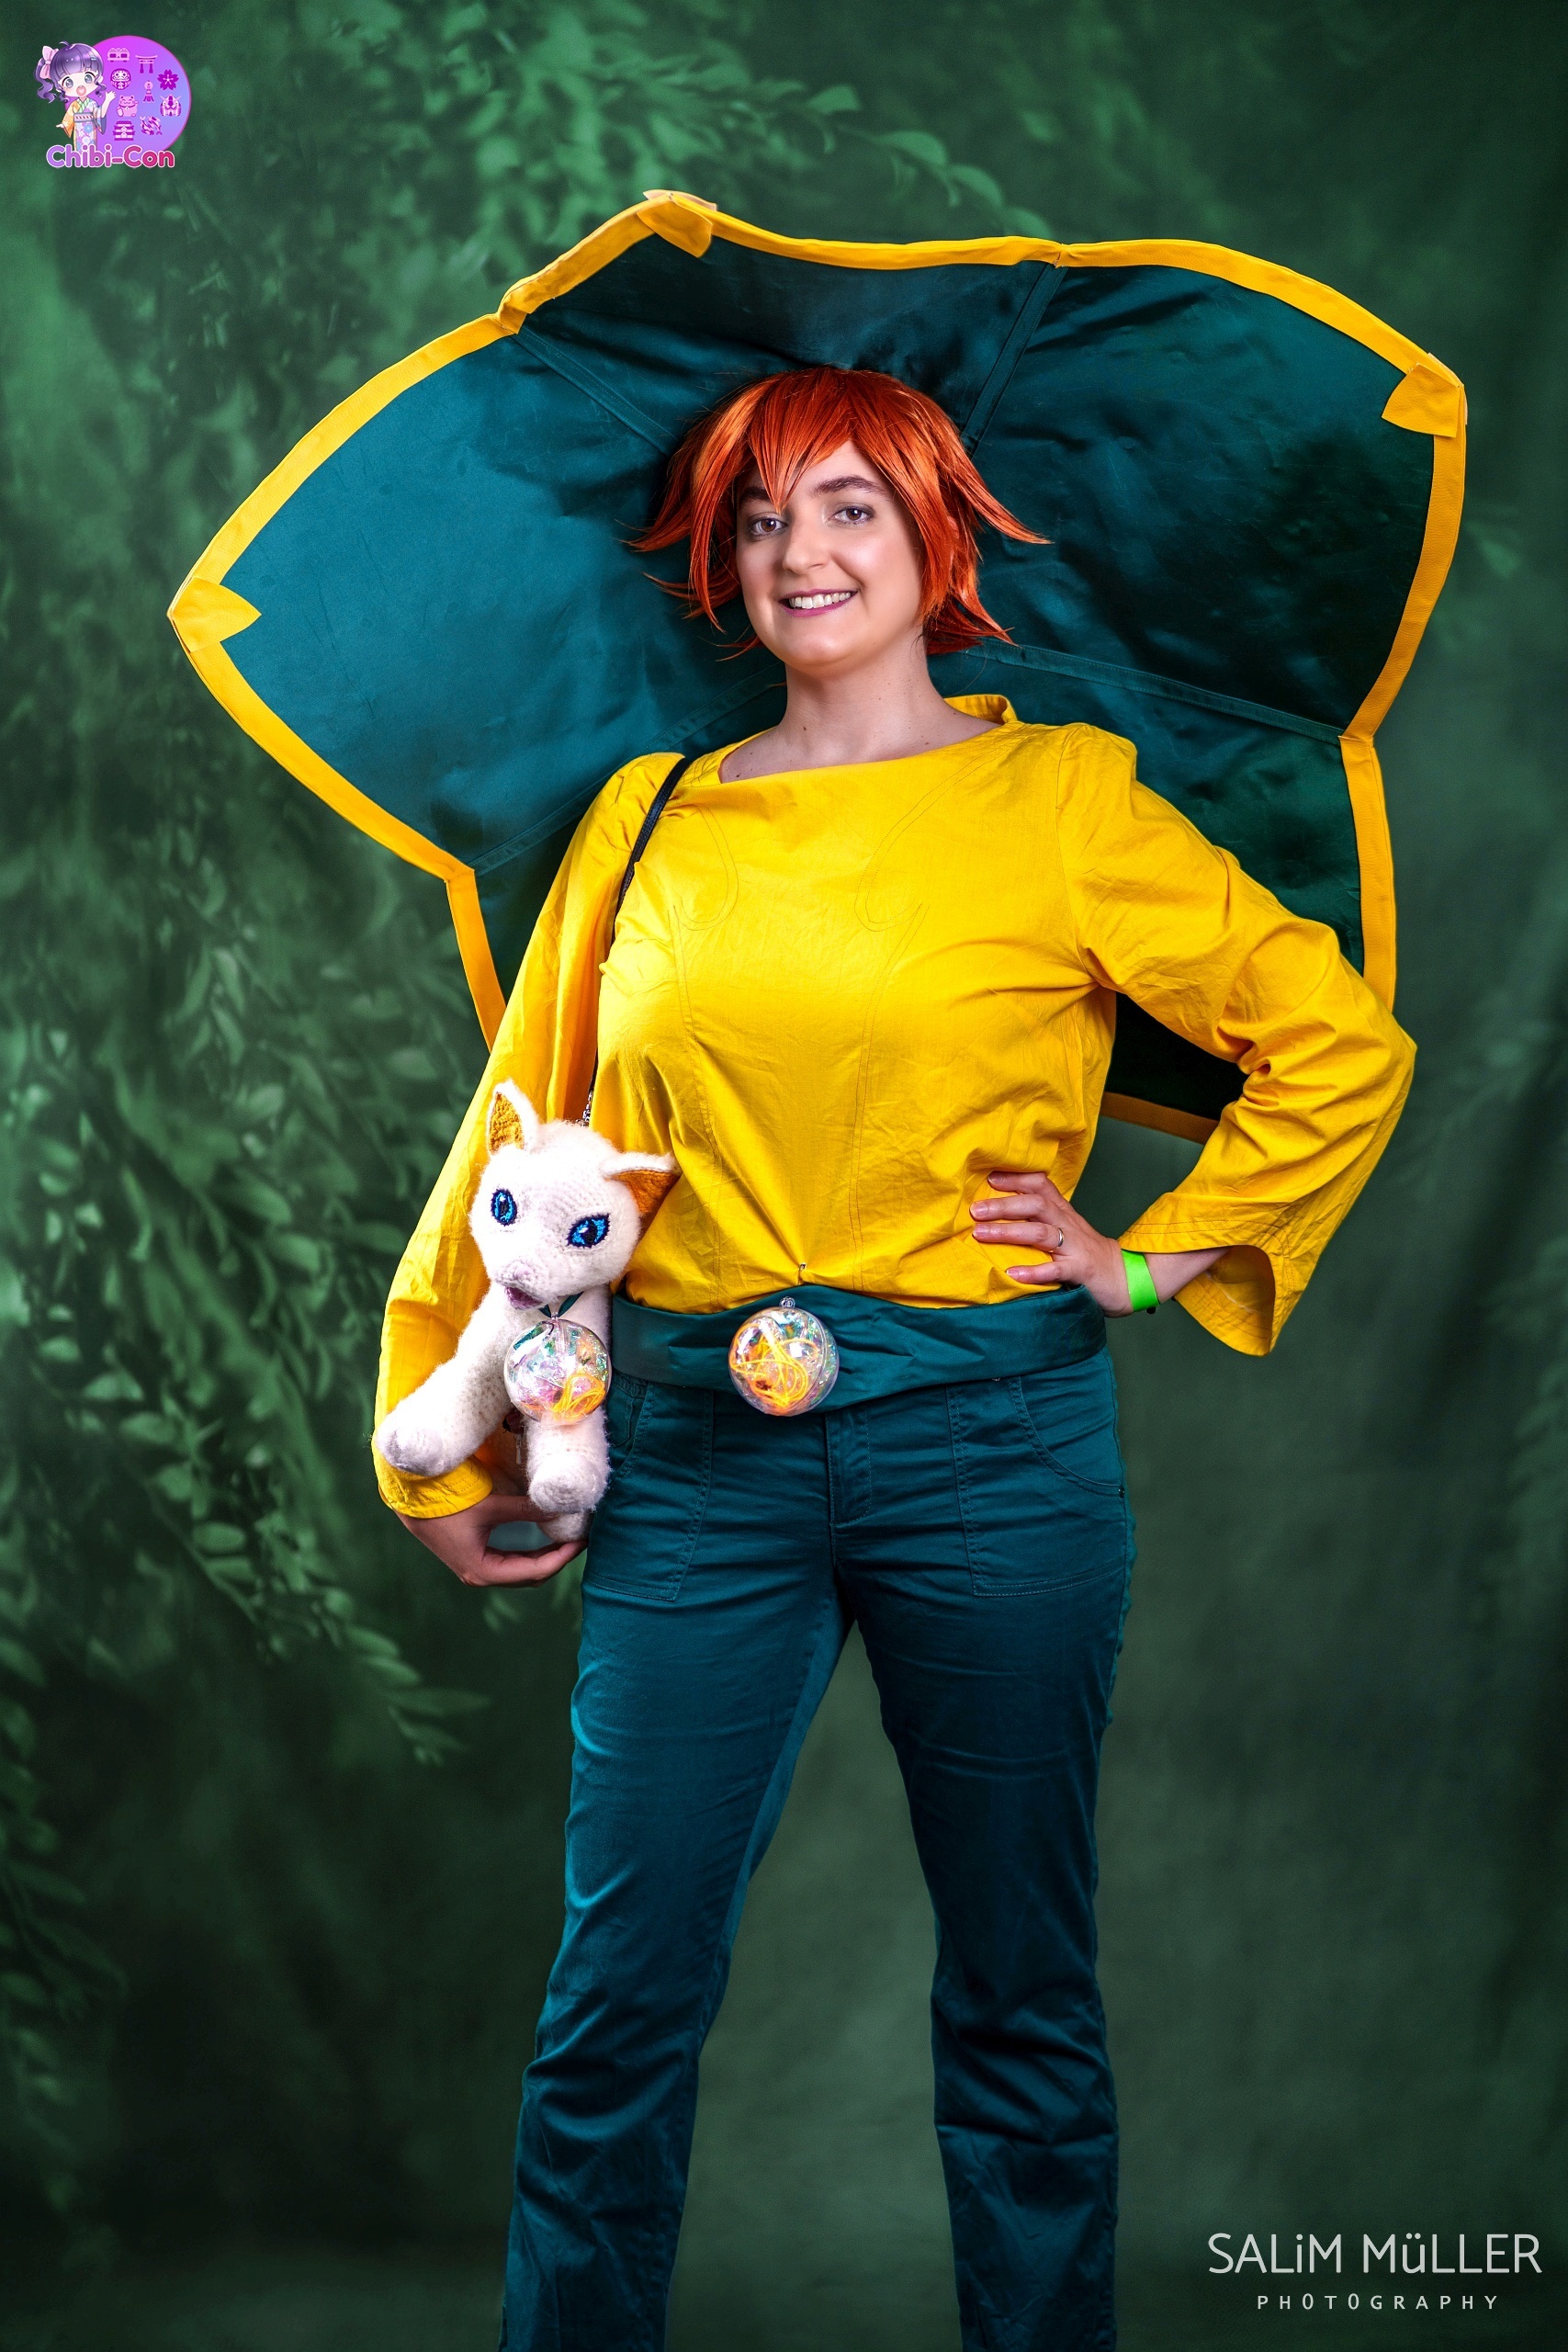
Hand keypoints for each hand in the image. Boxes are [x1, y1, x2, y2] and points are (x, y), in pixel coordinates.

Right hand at [396, 1483, 582, 1586]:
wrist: (411, 1500)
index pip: (535, 1571)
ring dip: (546, 1557)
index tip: (582, 1540)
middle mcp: (481, 1576)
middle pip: (531, 1576)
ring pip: (522, 1571)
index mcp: (483, 1571)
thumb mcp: (490, 1506)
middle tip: (580, 1538)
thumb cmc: (446, 1503)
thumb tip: (560, 1507)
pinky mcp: (475, 1559)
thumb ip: (524, 1509)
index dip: (562, 1557)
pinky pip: (511, 1562)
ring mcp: (477, 1569)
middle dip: (558, 1558)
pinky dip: (531, 1553)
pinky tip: (545, 1538)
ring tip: (568, 1538)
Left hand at [970, 1170, 1228, 1312]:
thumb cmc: (1087, 1255)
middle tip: (975, 1209)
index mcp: (1064, 1214)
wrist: (1127, 1279)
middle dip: (1004, 1205)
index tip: (989, 1178)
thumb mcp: (1065, 1230)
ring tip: (981, 1234)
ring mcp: (1075, 1247)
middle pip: (1036, 1206)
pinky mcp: (1082, 1271)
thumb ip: (1040, 1220)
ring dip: (1009, 1232)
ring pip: (1041, 1234)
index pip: (1040, 1186)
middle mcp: (1068, 1225)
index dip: (1016, 1180)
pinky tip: (1013, 1273)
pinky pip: (1057, 1269)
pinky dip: (1034, 1271)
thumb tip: (998, 1213)